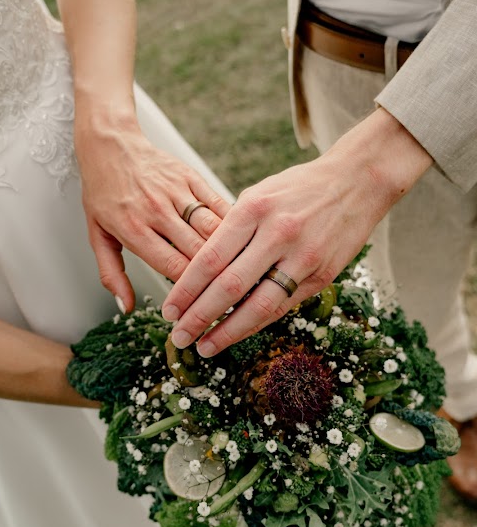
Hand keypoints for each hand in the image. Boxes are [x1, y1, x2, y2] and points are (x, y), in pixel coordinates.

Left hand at [75, 114, 230, 312]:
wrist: (110, 145)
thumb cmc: (103, 194)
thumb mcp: (97, 237)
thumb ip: (112, 274)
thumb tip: (127, 307)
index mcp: (133, 229)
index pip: (172, 266)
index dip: (192, 290)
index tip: (203, 303)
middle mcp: (156, 210)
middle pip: (197, 250)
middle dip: (215, 276)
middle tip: (229, 293)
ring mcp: (176, 191)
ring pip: (212, 228)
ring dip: (229, 251)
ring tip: (240, 270)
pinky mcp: (191, 176)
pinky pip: (218, 203)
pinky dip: (232, 223)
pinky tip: (242, 240)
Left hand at [162, 109, 431, 354]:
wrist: (358, 181)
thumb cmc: (300, 187)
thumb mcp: (260, 193)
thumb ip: (234, 228)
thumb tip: (204, 268)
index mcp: (254, 208)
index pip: (210, 258)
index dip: (186, 289)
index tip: (169, 309)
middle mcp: (277, 233)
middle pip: (229, 286)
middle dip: (199, 316)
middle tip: (178, 336)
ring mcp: (303, 256)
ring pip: (259, 304)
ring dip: (228, 331)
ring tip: (205, 346)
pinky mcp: (323, 274)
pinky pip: (284, 306)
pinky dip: (257, 322)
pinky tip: (238, 333)